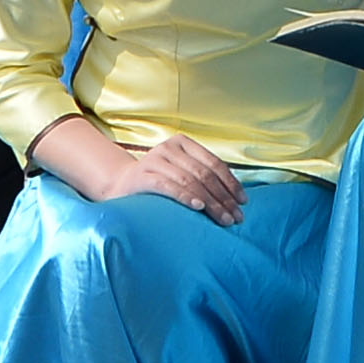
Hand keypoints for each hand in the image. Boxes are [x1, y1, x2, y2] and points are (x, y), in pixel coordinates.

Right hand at [30, 114, 243, 223]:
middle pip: (205, 175)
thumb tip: (237, 196)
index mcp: (183, 143)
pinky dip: (186, 197)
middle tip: (236, 218)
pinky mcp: (143, 176)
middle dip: (224, 198)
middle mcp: (169, 148)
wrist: (120, 185)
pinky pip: (170, 186)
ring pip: (191, 182)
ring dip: (212, 203)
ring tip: (224, 219)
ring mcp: (155, 160)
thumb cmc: (159, 182)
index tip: (243, 202)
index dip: (231, 184)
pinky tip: (199, 207)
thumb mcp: (182, 172)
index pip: (214, 163)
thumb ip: (203, 176)